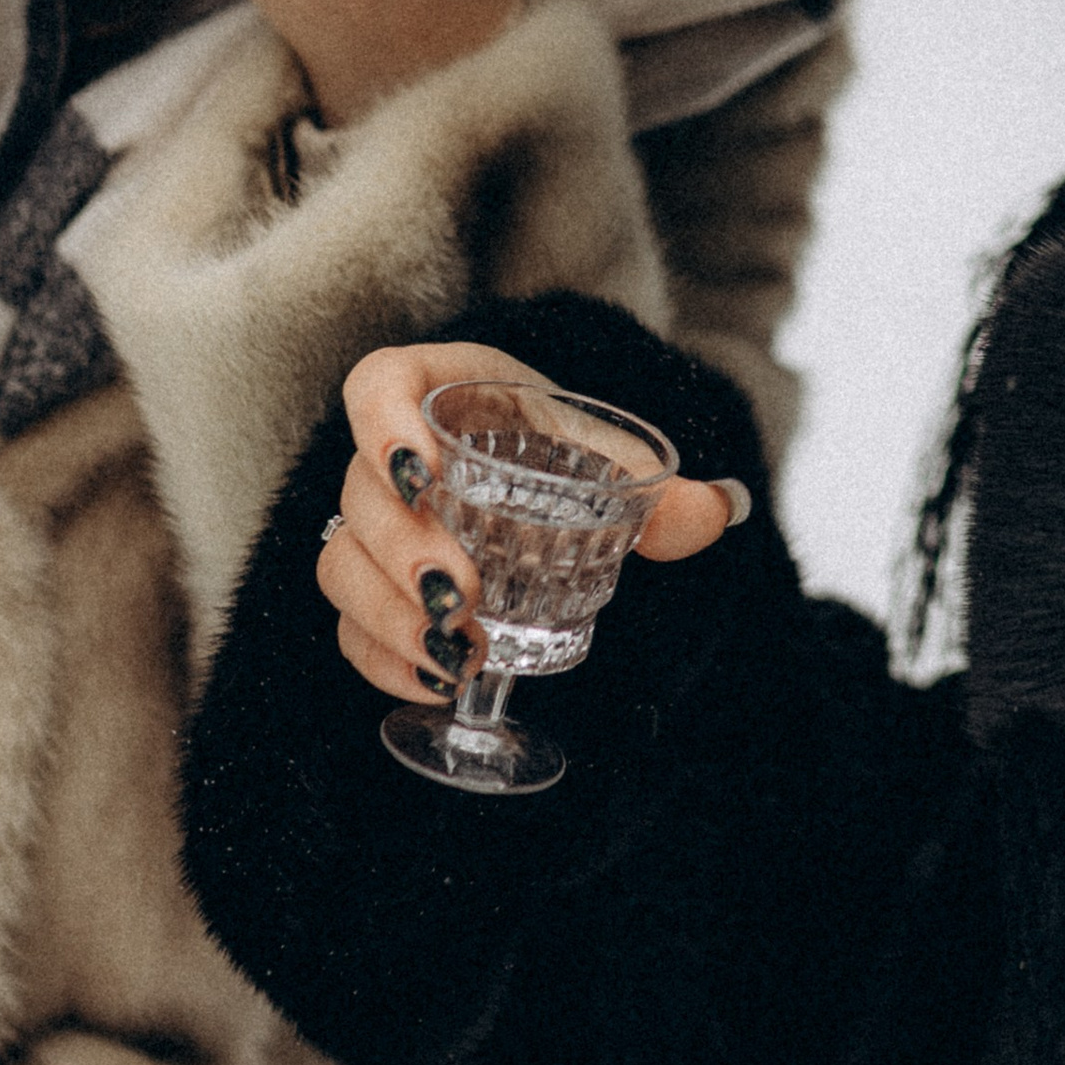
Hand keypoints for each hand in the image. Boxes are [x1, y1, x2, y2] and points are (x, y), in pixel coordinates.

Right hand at [321, 339, 751, 704]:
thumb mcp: (606, 456)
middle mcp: (391, 456)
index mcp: (443, 392)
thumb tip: (722, 509)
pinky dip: (385, 660)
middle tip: (466, 592)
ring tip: (460, 650)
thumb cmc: (561, 452)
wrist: (542, 484)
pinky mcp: (372, 589)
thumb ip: (659, 486)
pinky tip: (436, 682)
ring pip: (342, 565)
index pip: (377, 383)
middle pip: (361, 492)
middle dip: (404, 549)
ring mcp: (373, 526)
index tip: (425, 472)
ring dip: (392, 616)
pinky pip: (348, 627)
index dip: (382, 422)